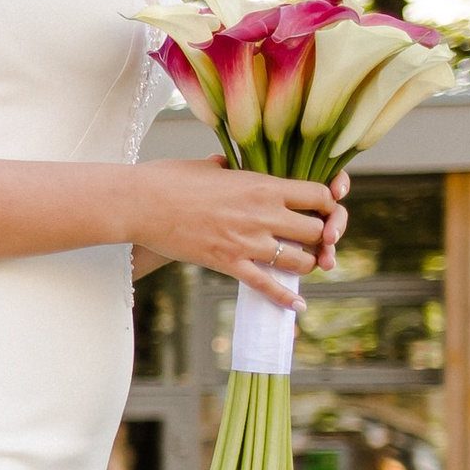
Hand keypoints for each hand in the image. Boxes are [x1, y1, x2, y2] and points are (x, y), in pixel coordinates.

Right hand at [130, 160, 348, 305]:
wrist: (140, 203)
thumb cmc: (167, 179)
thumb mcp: (205, 166)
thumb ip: (223, 168)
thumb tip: (222, 164)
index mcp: (262, 185)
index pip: (319, 195)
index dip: (328, 205)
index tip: (323, 210)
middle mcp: (262, 213)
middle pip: (317, 231)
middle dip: (321, 238)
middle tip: (314, 242)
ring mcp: (247, 241)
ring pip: (300, 261)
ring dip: (305, 265)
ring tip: (300, 265)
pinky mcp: (228, 263)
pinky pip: (266, 285)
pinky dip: (285, 298)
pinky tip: (297, 306)